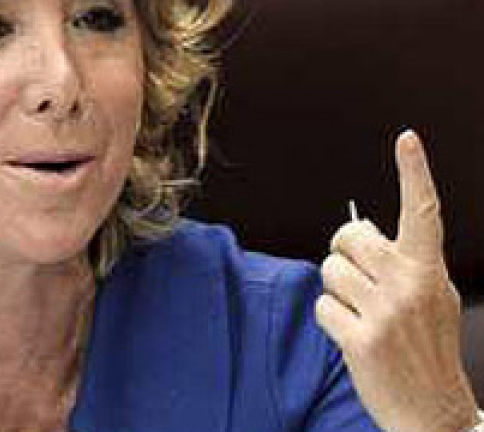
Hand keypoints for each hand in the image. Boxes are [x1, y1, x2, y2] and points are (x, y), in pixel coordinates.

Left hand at [315, 130, 478, 431]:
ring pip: (329, 271)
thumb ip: (402, 262)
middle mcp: (410, 285)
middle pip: (347, 236)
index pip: (422, 212)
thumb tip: (358, 230)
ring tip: (362, 314)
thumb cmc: (426, 347)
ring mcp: (385, 312)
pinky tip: (353, 336)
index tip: (406, 139)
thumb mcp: (431, 297)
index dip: (414, 172)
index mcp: (430, 270)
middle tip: (358, 277)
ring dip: (337, 291)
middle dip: (344, 252)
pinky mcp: (361, 339)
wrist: (432, 410)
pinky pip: (322, 307)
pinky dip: (330, 320)